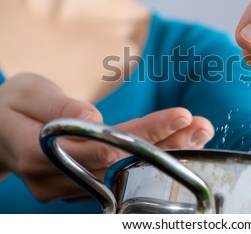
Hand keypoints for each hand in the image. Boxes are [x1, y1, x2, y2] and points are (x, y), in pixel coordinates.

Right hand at [0, 73, 213, 201]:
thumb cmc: (10, 107)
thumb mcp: (27, 93)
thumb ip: (58, 107)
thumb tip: (94, 118)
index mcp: (41, 152)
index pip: (106, 145)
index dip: (146, 133)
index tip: (181, 116)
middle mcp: (59, 178)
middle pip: (124, 163)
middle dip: (168, 144)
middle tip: (203, 126)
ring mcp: (71, 187)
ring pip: (127, 171)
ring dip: (166, 151)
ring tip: (199, 132)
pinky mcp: (81, 185)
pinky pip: (121, 173)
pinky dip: (150, 157)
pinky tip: (177, 142)